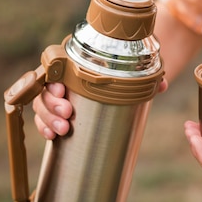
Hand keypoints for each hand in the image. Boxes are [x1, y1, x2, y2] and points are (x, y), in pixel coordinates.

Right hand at [33, 79, 167, 139]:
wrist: (124, 79)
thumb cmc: (124, 70)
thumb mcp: (135, 71)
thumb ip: (146, 77)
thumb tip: (160, 85)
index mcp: (75, 64)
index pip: (54, 70)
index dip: (52, 81)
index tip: (62, 91)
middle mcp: (63, 80)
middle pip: (45, 90)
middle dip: (51, 104)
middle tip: (67, 114)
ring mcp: (59, 98)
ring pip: (42, 106)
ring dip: (48, 119)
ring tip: (63, 130)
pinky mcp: (59, 113)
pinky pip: (44, 120)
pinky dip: (44, 128)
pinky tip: (52, 137)